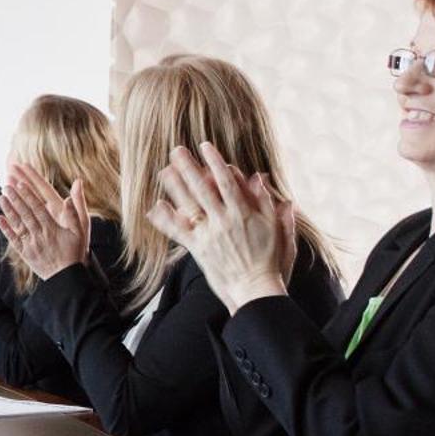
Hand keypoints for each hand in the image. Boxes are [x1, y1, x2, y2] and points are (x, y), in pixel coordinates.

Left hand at [0, 162, 90, 280]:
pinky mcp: (25, 253)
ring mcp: (31, 244)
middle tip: (6, 185)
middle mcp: (40, 235)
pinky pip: (14, 240)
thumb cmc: (74, 253)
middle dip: (16, 199)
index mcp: (52, 228)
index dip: (29, 195)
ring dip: (8, 210)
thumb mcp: (80, 233)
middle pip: (25, 214)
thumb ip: (73, 215)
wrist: (65, 277)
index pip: (38, 208)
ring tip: (0, 197)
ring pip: (18, 224)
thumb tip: (67, 198)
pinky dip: (6, 229)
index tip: (21, 184)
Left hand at [146, 143, 290, 312]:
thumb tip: (260, 177)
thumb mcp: (278, 229)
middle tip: (176, 151)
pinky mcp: (199, 249)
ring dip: (175, 187)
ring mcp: (210, 234)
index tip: (205, 147)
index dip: (215, 162)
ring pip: (189, 205)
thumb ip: (269, 203)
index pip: (227, 181)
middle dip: (189, 168)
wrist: (255, 288)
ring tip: (163, 171)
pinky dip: (167, 219)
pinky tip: (156, 206)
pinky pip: (180, 231)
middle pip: (203, 189)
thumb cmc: (271, 260)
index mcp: (244, 213)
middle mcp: (224, 221)